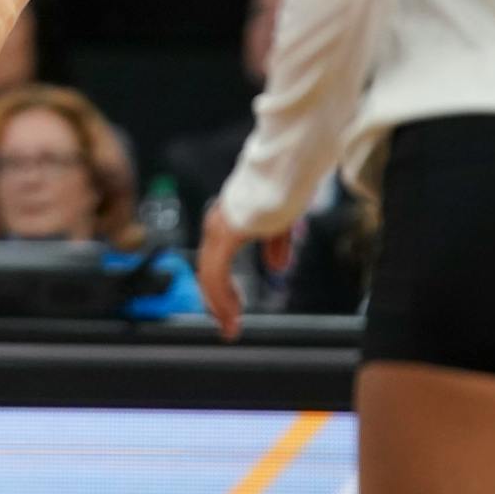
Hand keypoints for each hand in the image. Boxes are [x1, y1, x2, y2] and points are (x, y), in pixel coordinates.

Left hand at [196, 200, 292, 340]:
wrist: (287, 166)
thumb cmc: (284, 186)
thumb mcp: (281, 222)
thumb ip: (275, 242)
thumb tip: (276, 266)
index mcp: (226, 222)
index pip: (214, 262)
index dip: (221, 290)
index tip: (231, 312)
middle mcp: (217, 226)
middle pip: (207, 272)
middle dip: (217, 303)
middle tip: (228, 328)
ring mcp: (219, 229)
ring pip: (208, 276)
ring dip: (219, 305)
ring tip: (230, 326)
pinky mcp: (227, 234)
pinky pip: (217, 272)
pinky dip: (222, 296)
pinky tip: (232, 312)